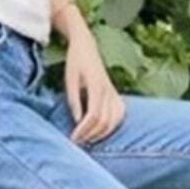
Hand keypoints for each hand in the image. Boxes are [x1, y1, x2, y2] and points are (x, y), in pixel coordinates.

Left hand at [64, 30, 125, 145]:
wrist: (86, 46)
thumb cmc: (75, 62)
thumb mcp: (69, 79)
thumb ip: (74, 100)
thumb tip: (77, 121)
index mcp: (96, 85)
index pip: (93, 115)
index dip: (83, 130)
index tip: (73, 138)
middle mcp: (108, 90)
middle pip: (104, 121)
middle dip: (91, 135)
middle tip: (77, 142)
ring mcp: (114, 92)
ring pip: (114, 121)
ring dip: (101, 134)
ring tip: (87, 139)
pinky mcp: (116, 94)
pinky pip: (120, 115)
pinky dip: (113, 126)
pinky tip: (102, 131)